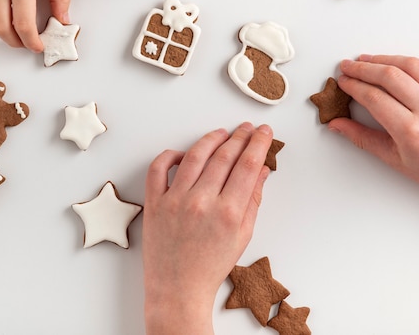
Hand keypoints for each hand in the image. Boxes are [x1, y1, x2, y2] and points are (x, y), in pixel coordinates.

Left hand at [143, 122, 272, 334]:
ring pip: (194, 155)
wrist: (178, 288)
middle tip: (247, 129)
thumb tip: (261, 171)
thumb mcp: (242, 235)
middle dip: (239, 137)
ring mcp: (175, 200)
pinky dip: (169, 155)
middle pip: (224, 156)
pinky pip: (158, 168)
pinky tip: (183, 153)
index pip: (247, 165)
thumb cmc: (211, 266)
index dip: (258, 144)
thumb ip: (252, 200)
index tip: (263, 132)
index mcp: (228, 212)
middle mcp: (201, 201)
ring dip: (211, 139)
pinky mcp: (154, 203)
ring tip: (222, 133)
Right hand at [330, 55, 418, 207]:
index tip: (343, 82)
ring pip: (410, 65)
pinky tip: (398, 62)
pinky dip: (411, 61)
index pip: (373, 97)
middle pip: (389, 75)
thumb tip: (338, 125)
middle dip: (362, 68)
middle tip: (348, 66)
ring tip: (368, 60)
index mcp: (411, 131)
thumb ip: (362, 138)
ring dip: (384, 58)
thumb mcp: (395, 159)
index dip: (353, 86)